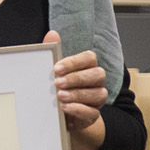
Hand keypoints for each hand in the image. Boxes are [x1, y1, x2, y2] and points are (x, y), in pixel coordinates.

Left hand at [44, 30, 109, 149]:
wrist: (57, 113)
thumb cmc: (56, 86)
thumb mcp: (51, 70)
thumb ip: (52, 51)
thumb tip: (52, 34)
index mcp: (87, 66)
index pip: (90, 58)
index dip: (74, 62)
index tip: (56, 68)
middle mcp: (96, 81)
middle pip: (97, 74)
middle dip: (77, 78)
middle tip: (57, 83)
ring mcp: (97, 98)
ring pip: (98, 94)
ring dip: (78, 94)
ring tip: (60, 96)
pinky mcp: (92, 115)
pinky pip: (92, 112)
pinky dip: (79, 109)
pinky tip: (65, 107)